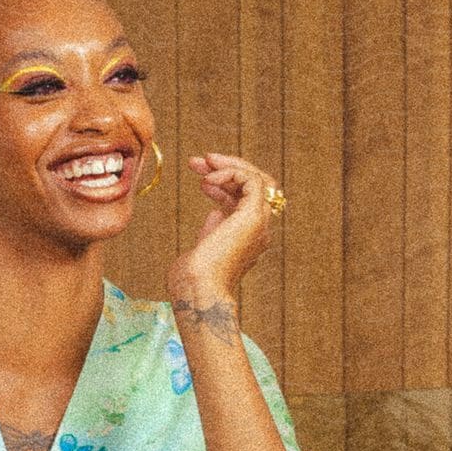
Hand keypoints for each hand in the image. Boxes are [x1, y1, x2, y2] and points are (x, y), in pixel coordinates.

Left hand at [167, 153, 279, 302]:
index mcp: (247, 237)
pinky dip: (231, 172)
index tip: (199, 179)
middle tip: (198, 161)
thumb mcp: (202, 248)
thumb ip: (211, 231)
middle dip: (226, 168)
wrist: (198, 289)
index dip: (223, 186)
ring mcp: (259, 223)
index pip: (244, 201)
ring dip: (228, 165)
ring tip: (201, 162)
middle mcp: (258, 229)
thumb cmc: (192, 279)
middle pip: (254, 186)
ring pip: (259, 179)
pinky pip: (252, 180)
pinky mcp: (254, 216)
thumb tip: (215, 213)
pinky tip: (208, 180)